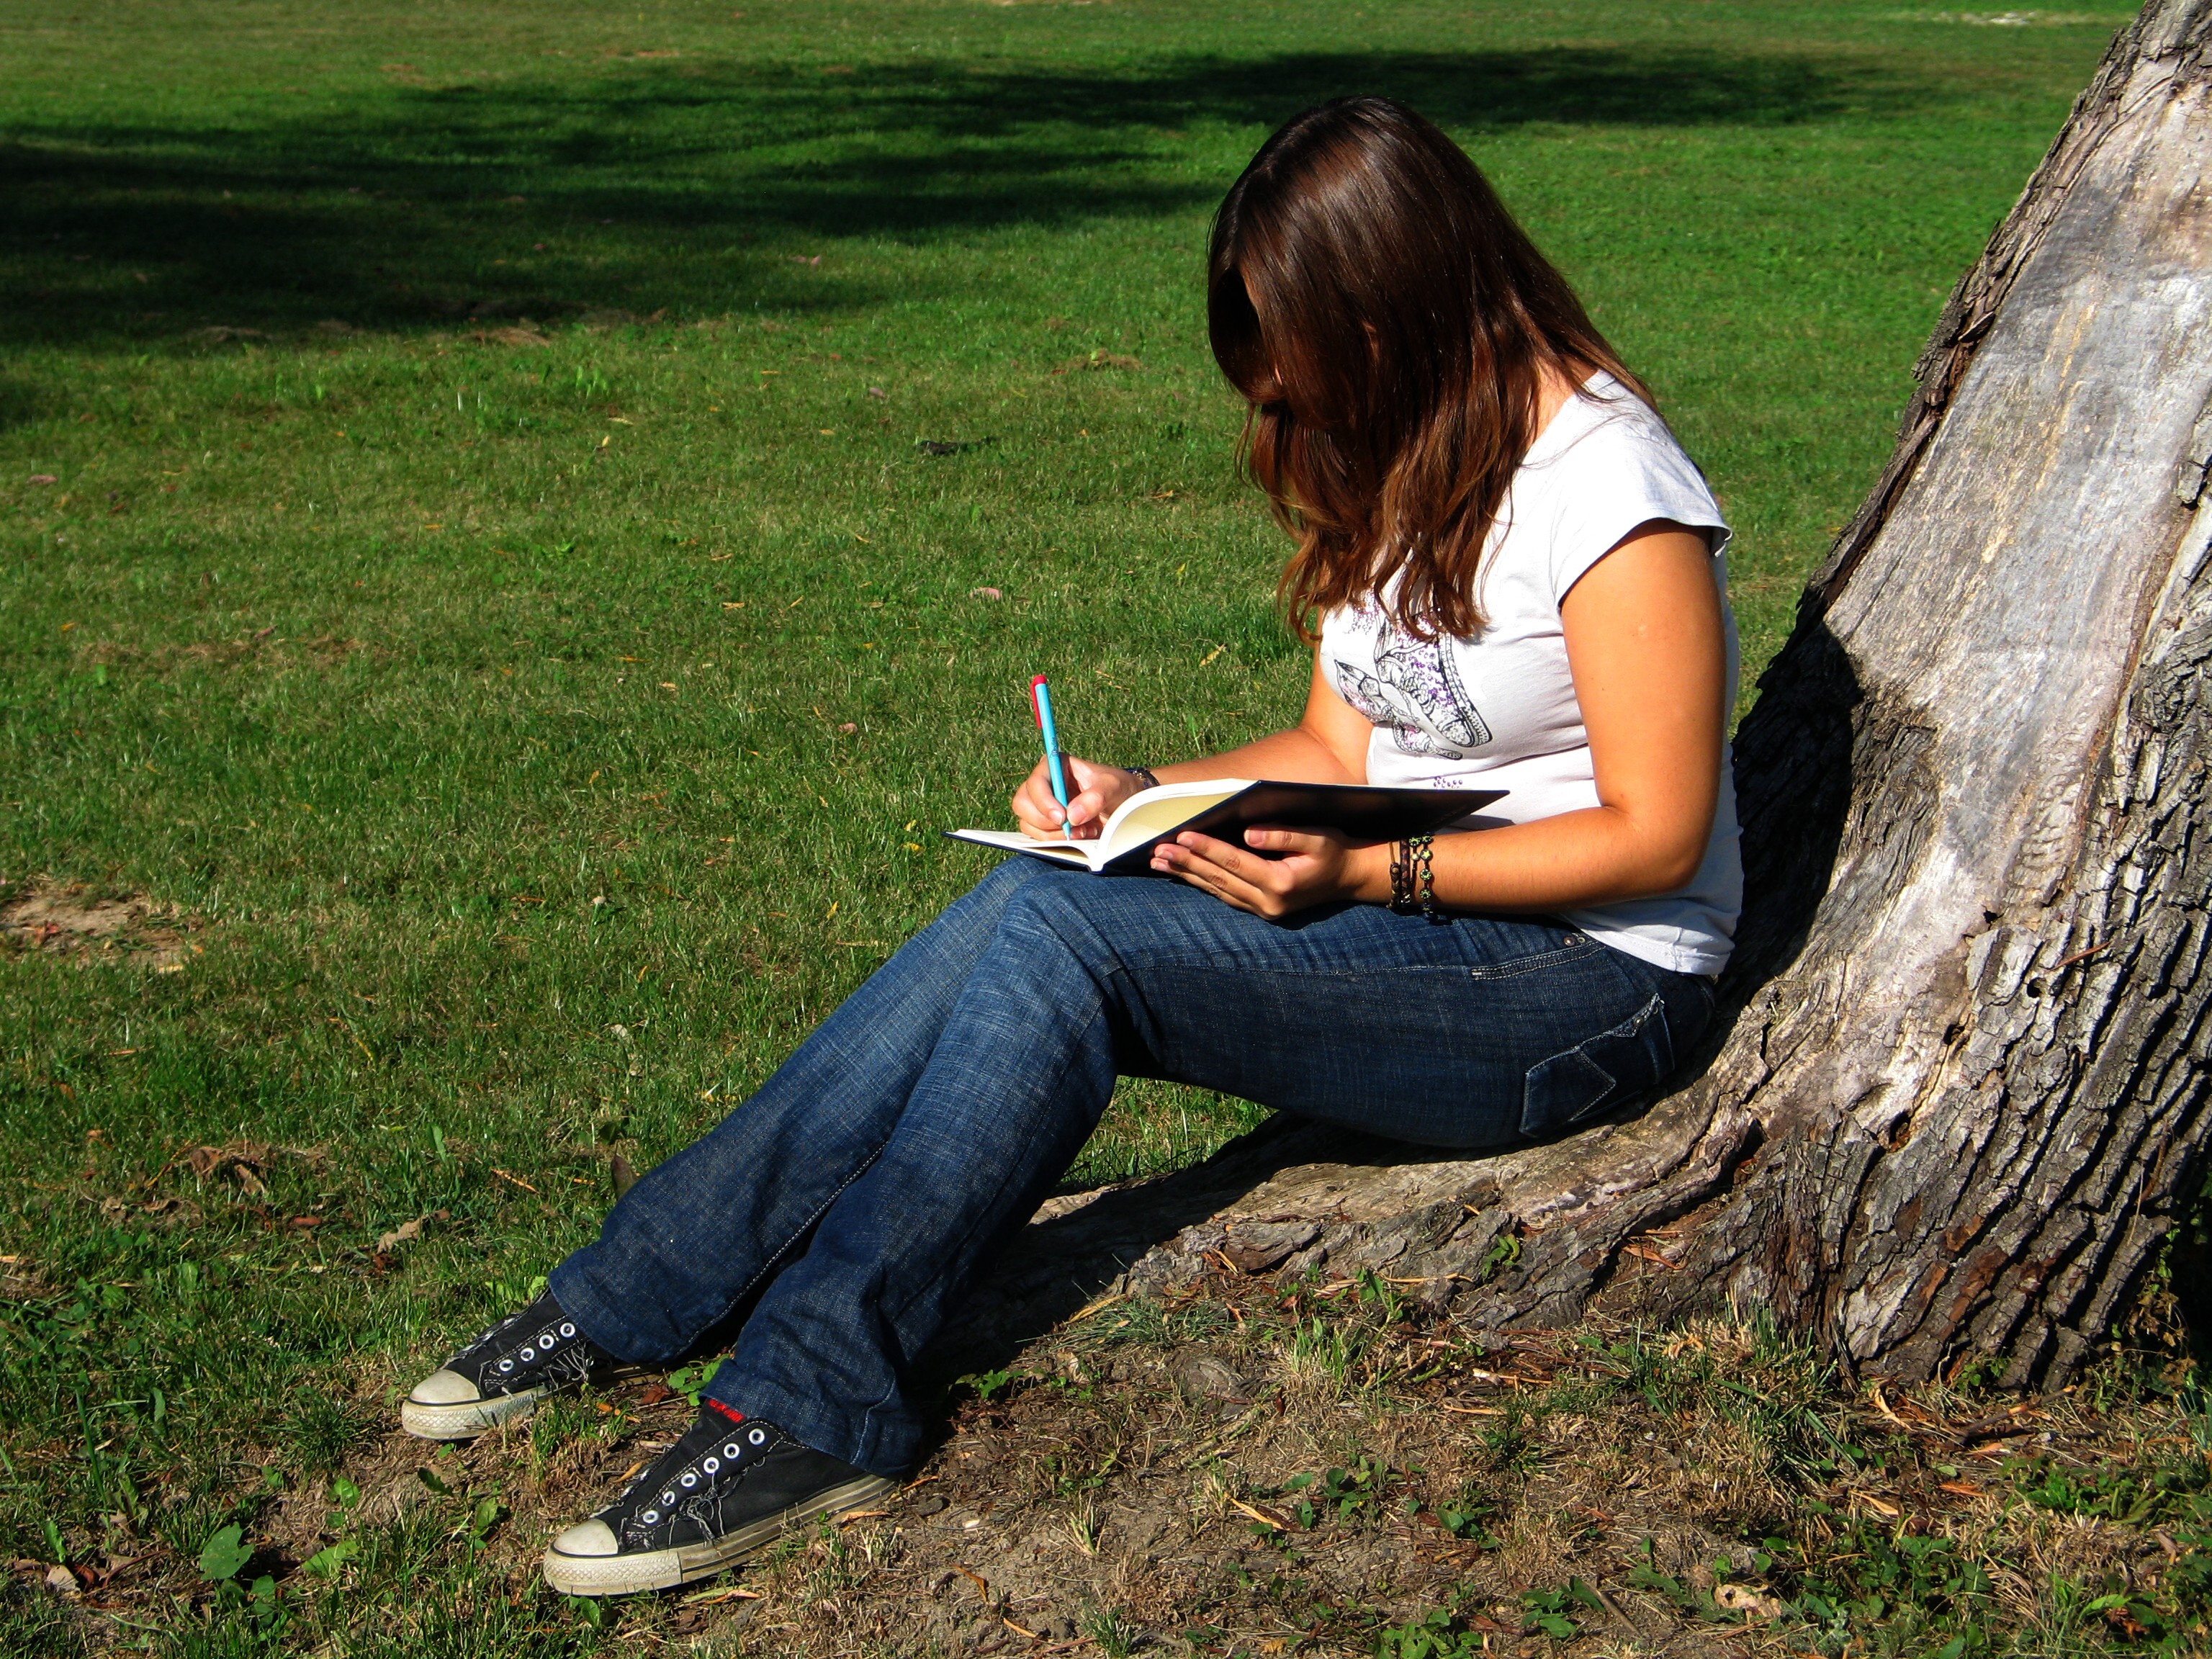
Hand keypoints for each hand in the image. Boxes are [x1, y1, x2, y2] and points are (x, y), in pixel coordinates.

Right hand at [1010, 755, 1145, 840]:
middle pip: (1022, 803)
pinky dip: (1057, 841)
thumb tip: (1072, 815)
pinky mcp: (1044, 824)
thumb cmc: (1117, 788)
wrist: (1122, 805)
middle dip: (1045, 821)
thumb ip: (1095, 797)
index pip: (1036, 782)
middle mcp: (1043, 784)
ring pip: (1027, 823)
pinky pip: (1037, 837)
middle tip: (1070, 829)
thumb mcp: (1113, 787)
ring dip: (1053, 834)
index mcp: (1055, 766)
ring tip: (1082, 831)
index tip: (1062, 817)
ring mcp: (1041, 806)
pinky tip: (1079, 835)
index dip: (1044, 801)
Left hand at [1151, 825, 1389, 917]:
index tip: (1181, 835)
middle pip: (1219, 879)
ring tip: (1160, 864)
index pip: (1234, 862)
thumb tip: (1248, 833)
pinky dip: (1203, 884)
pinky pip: (1226, 896)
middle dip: (1186, 864)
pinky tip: (1184, 874)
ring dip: (1187, 876)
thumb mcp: (1316, 835)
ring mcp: (1265, 911)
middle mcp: (1269, 902)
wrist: (1351, 877)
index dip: (1206, 848)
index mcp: (1281, 883)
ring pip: (1217, 891)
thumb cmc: (1333, 850)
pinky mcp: (1262, 911)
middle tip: (1157, 851)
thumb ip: (1283, 834)